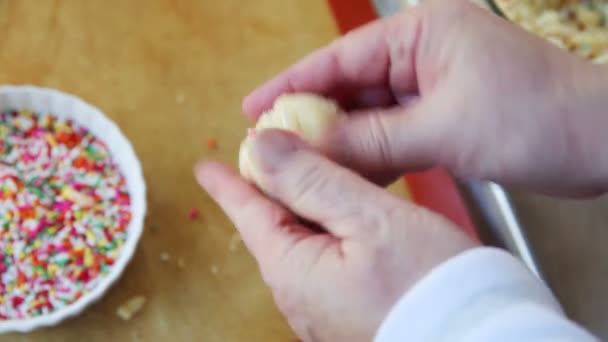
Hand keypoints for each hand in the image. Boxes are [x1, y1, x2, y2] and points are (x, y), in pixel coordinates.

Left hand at [196, 130, 476, 340]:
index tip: (206, 165)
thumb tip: (261, 146)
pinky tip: (340, 218)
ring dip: (300, 208)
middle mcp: (299, 296)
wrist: (481, 339)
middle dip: (268, 190)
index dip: (228, 183)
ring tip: (303, 178)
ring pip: (300, 245)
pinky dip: (325, 232)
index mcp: (293, 269)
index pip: (248, 214)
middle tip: (268, 156)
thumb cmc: (430, 283)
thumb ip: (311, 179)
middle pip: (272, 229)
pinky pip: (323, 264)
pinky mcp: (349, 315)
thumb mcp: (369, 217)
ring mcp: (324, 311)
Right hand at [243, 0, 607, 196]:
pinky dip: (371, 155)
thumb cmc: (538, 117)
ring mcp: (432, 86)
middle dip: (313, 120)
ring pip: (369, 115)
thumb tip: (310, 150)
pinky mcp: (443, 115)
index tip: (253, 107)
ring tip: (301, 168)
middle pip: (350, 88)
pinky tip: (348, 175)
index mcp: (421, 33)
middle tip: (272, 148)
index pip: (340, 58)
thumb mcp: (443, 128)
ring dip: (340, 142)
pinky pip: (392, 133)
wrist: (600, 143)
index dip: (291, 84)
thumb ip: (372, 140)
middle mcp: (422, 53)